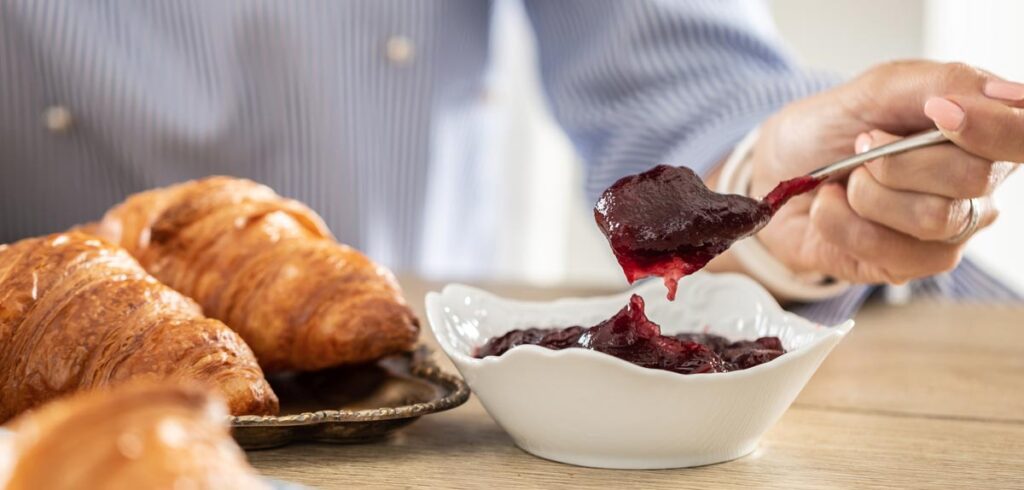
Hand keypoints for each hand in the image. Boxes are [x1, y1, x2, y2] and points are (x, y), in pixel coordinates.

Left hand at [750, 60, 1019, 284]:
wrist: (776, 170)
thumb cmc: (832, 127)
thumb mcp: (878, 87)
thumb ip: (941, 84)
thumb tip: (998, 96)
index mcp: (983, 131)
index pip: (1022, 136)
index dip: (993, 129)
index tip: (939, 114)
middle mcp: (977, 186)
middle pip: (973, 179)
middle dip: (898, 160)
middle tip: (861, 146)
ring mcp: (947, 231)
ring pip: (933, 219)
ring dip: (867, 193)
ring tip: (845, 179)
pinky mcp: (908, 265)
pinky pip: (887, 250)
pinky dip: (842, 222)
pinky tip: (832, 207)